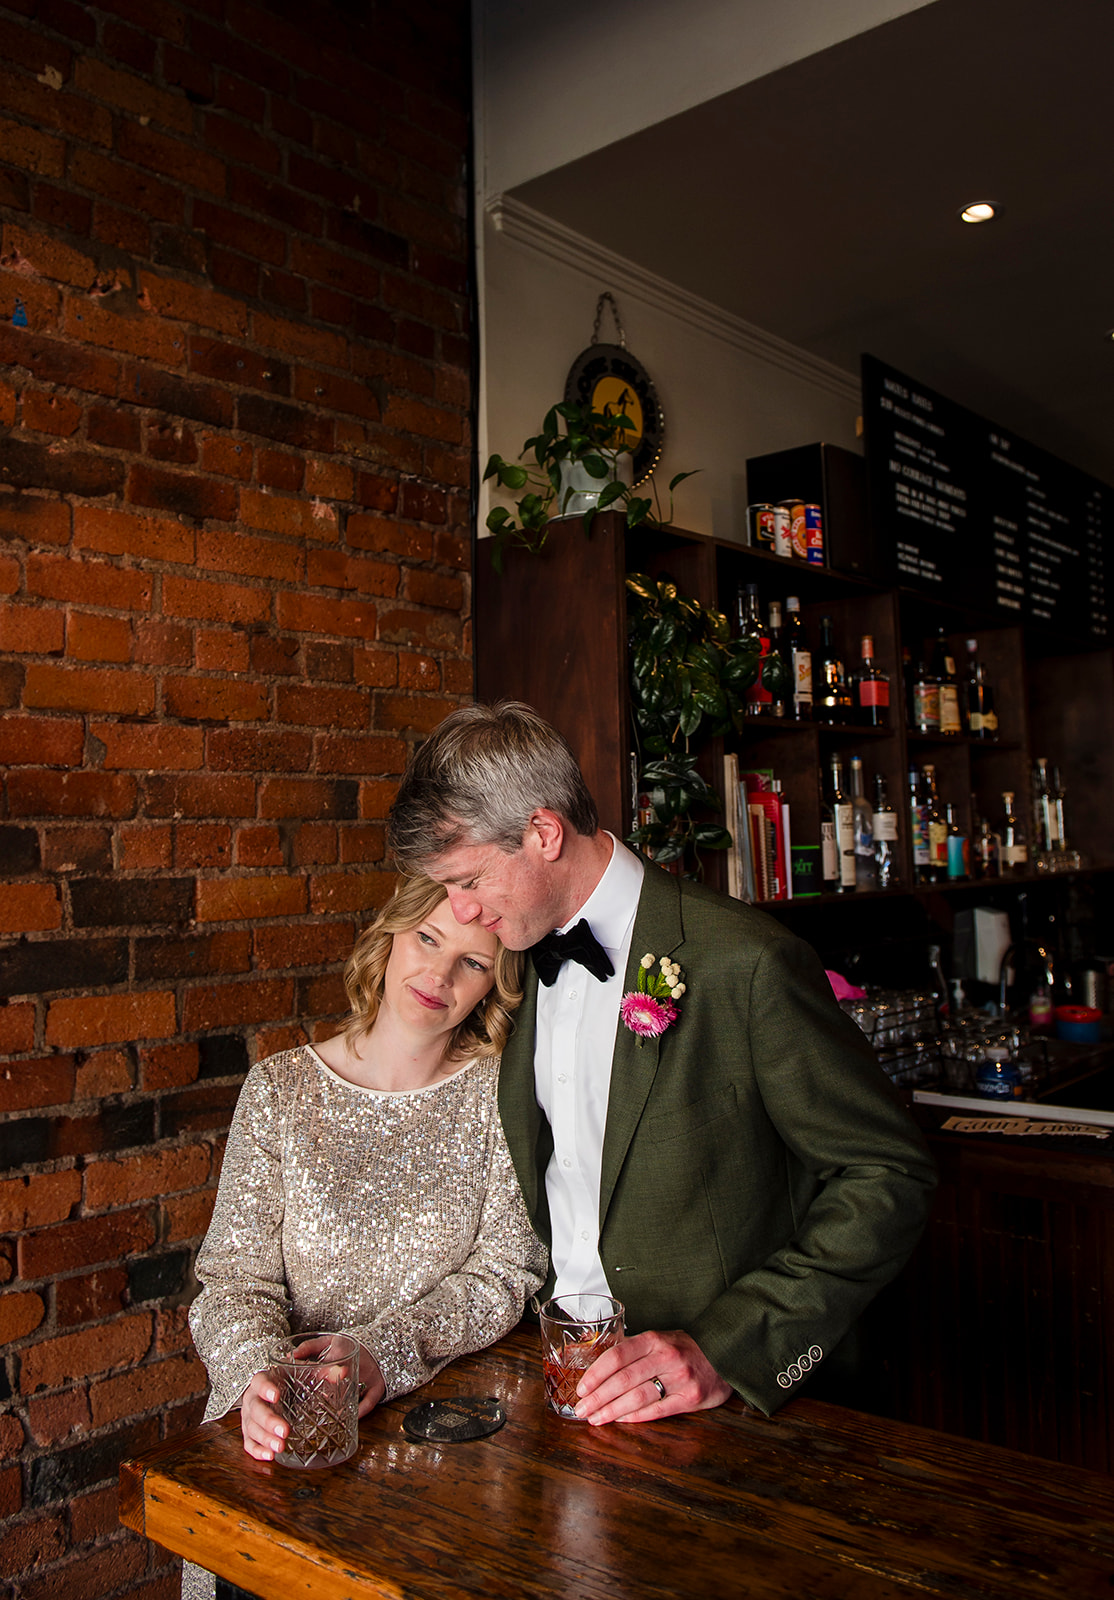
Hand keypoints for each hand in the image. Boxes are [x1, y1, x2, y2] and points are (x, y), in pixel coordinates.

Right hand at [239, 1344, 385, 1459]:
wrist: (279, 1392)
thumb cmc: (291, 1382)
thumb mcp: (306, 1373)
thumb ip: (323, 1372)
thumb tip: (342, 1372)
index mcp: (265, 1379)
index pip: (259, 1380)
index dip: (265, 1388)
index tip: (276, 1396)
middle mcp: (253, 1398)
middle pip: (255, 1408)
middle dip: (268, 1420)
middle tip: (284, 1430)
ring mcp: (250, 1417)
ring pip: (251, 1428)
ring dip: (265, 1439)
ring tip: (280, 1447)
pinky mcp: (250, 1432)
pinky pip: (248, 1443)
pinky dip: (257, 1450)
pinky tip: (269, 1455)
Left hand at [573, 1329, 732, 1424]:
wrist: (725, 1354)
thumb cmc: (686, 1348)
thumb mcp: (661, 1339)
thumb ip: (635, 1350)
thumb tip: (599, 1368)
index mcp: (654, 1339)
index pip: (617, 1356)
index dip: (596, 1374)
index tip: (581, 1387)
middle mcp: (666, 1357)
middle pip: (623, 1380)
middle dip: (598, 1397)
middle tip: (582, 1408)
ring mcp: (679, 1378)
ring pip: (637, 1397)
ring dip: (612, 1410)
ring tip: (596, 1418)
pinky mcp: (691, 1398)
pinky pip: (657, 1410)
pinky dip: (635, 1416)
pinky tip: (621, 1420)